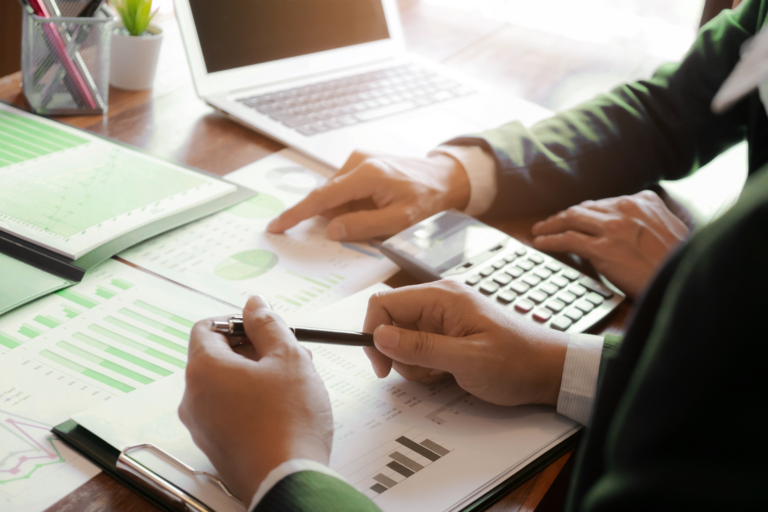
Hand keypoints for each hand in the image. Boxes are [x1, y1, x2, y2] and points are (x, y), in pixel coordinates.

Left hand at [178, 296, 332, 503]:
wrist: (287, 481)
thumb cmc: (288, 421)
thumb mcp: (288, 358)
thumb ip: (269, 325)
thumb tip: (254, 305)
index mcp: (204, 369)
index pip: (207, 327)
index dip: (236, 321)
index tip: (263, 326)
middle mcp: (194, 397)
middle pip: (217, 357)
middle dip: (254, 349)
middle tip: (288, 353)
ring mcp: (203, 426)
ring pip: (227, 386)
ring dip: (257, 376)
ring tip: (293, 383)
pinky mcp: (217, 447)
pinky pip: (229, 412)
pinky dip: (252, 403)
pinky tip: (284, 409)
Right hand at [267, 151, 469, 240]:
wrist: (445, 177)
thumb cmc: (427, 199)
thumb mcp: (400, 221)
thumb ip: (363, 226)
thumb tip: (331, 230)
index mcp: (366, 174)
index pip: (322, 197)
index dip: (296, 214)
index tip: (276, 226)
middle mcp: (357, 161)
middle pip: (327, 196)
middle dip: (328, 218)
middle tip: (345, 233)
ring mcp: (359, 159)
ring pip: (335, 194)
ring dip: (342, 212)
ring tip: (372, 219)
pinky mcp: (362, 162)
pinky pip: (344, 189)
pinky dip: (349, 204)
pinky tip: (370, 210)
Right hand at [363, 281, 567, 406]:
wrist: (548, 371)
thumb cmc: (517, 362)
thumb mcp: (468, 360)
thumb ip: (422, 347)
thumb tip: (380, 335)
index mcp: (442, 297)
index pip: (385, 303)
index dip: (374, 333)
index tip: (381, 365)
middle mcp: (439, 302)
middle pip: (392, 323)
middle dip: (399, 354)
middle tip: (426, 372)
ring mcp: (443, 318)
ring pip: (402, 340)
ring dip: (414, 364)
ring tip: (445, 372)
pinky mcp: (447, 334)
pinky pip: (419, 349)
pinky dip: (426, 366)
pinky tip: (449, 373)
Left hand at [531, 190, 689, 298]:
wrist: (684, 280)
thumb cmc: (677, 263)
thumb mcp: (671, 230)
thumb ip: (648, 221)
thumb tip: (631, 226)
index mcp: (644, 201)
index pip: (603, 203)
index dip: (584, 211)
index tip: (573, 217)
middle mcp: (626, 208)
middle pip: (583, 208)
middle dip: (563, 216)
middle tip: (548, 223)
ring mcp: (613, 227)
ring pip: (571, 220)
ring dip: (550, 225)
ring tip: (539, 231)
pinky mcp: (603, 248)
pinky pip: (567, 240)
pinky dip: (549, 240)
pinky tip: (541, 243)